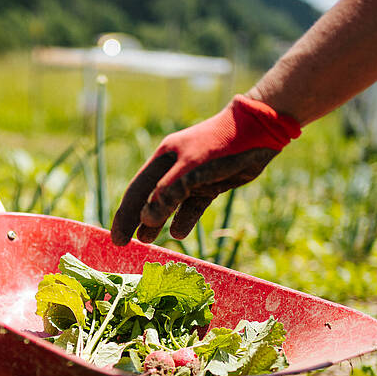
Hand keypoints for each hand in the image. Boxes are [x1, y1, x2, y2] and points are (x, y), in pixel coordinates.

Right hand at [110, 95, 299, 244]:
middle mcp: (174, 168)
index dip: (125, 214)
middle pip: (148, 198)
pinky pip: (193, 206)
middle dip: (135, 220)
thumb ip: (169, 192)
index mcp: (164, 159)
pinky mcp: (210, 185)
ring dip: (157, 222)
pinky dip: (185, 219)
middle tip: (123, 243)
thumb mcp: (192, 168)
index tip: (118, 238)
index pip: (137, 190)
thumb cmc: (221, 145)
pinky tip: (178, 233)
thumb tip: (146, 217)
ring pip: (169, 204)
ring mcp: (193, 177)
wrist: (258, 132)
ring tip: (146, 241)